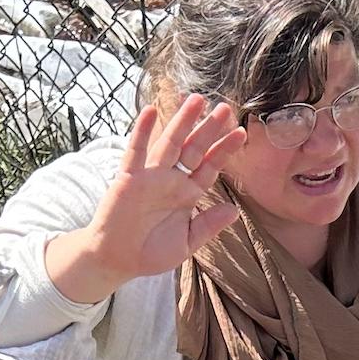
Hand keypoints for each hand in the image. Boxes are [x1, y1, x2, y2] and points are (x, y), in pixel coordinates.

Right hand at [48, 95, 246, 297]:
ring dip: (182, 121)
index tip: (241, 133)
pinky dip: (141, 131)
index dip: (224, 150)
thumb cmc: (150, 252)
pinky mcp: (128, 177)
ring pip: (169, 143)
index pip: (210, 166)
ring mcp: (150, 176)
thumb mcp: (187, 242)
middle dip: (209, 129)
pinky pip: (136, 151)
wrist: (117, 260)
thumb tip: (234, 210)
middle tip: (225, 107)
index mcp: (187, 194)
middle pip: (194, 148)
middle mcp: (171, 180)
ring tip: (197, 99)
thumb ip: (208, 225)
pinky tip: (151, 111)